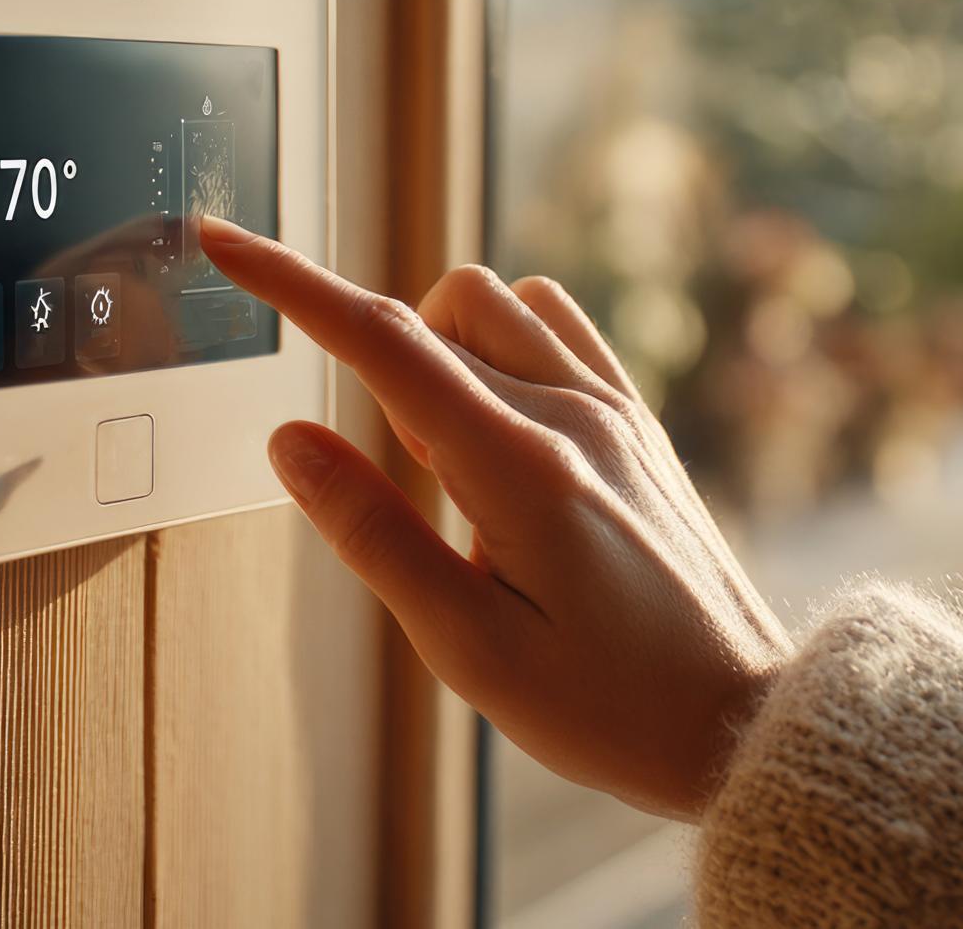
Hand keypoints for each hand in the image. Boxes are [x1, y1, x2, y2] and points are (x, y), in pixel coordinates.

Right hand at [198, 216, 792, 820]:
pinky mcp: (639, 420)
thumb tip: (290, 441)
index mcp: (519, 465)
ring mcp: (615, 407)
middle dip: (381, 368)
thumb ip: (373, 533)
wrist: (738, 719)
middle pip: (433, 314)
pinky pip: (556, 326)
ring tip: (457, 465)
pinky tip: (507, 435)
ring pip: (497, 302)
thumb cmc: (608, 705)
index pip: (380, 339)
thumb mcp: (466, 648)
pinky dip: (505, 349)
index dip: (290, 283)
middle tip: (412, 484)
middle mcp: (572, 412)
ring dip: (444, 349)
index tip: (224, 242)